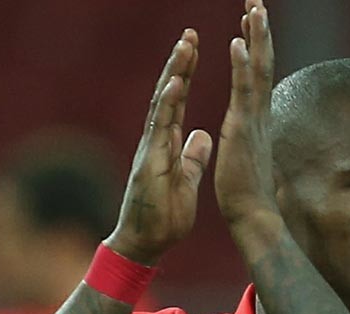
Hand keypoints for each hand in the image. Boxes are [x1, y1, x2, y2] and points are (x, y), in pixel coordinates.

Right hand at [105, 30, 212, 265]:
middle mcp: (156, 140)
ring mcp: (151, 149)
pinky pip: (159, 128)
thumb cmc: (164, 215)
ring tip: (185, 46)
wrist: (147, 242)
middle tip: (190, 34)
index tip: (195, 48)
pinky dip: (167, 104)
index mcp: (167, 143)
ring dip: (174, 74)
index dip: (186, 74)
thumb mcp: (187, 179)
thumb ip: (192, 156)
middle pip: (169, 94)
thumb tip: (202, 136)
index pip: (178, 101)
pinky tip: (176, 82)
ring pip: (163, 104)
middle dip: (180, 63)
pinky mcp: (149, 162)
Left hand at [214, 0, 278, 230]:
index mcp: (255, 120)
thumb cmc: (247, 193)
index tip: (252, 20)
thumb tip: (253, 134)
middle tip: (256, 0)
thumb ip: (249, 138)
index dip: (256, 47)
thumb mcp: (246, 156)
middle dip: (261, 31)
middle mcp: (259, 115)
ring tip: (254, 8)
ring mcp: (253, 121)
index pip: (257, 75)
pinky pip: (243, 92)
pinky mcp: (242, 131)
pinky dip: (242, 65)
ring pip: (258, 71)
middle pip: (263, 64)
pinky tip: (239, 41)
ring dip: (257, 38)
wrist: (253, 216)